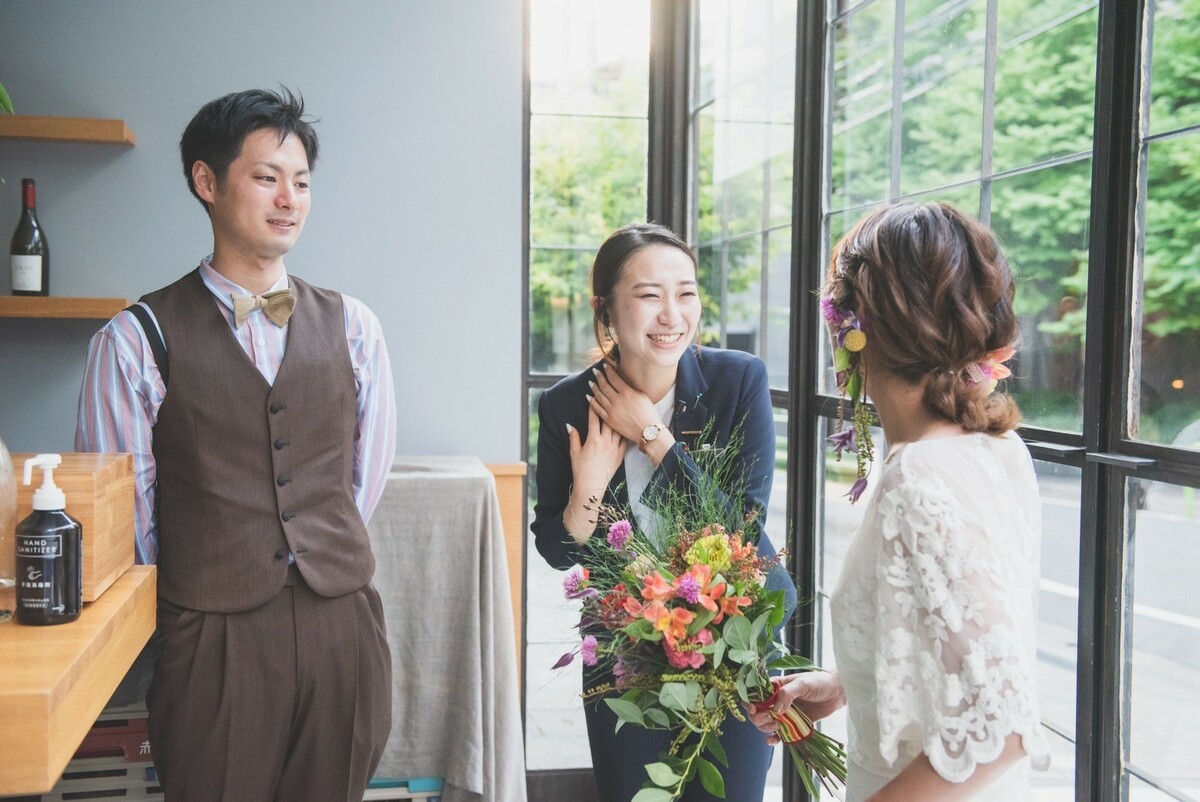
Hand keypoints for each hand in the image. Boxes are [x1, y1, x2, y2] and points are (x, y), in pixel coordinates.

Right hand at [563, 405, 626, 541]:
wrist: (591, 486)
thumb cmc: (580, 470)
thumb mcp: (574, 452)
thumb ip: (573, 437)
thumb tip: (569, 425)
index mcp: (593, 439)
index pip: (594, 418)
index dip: (593, 405)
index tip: (593, 395)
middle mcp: (605, 441)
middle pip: (608, 419)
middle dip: (608, 406)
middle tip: (609, 396)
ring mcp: (614, 448)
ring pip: (619, 427)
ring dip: (619, 417)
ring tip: (621, 407)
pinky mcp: (620, 455)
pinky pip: (625, 439)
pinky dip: (626, 431)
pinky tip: (629, 424)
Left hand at [586, 364, 661, 443]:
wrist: (647, 431)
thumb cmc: (648, 413)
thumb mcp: (642, 396)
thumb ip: (631, 389)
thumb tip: (622, 383)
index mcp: (627, 392)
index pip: (614, 378)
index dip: (608, 371)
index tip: (604, 366)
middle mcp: (618, 400)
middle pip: (604, 385)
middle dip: (599, 377)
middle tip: (594, 372)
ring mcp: (612, 410)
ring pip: (599, 396)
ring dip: (594, 388)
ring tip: (590, 382)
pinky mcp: (609, 419)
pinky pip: (597, 409)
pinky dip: (592, 402)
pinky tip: (588, 397)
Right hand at [746, 672, 844, 744]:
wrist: (837, 693)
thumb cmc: (819, 682)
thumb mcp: (802, 684)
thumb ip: (787, 694)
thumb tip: (776, 710)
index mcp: (775, 687)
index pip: (755, 694)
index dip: (749, 702)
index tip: (753, 709)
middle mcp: (776, 700)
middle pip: (757, 712)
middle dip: (758, 717)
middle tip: (769, 717)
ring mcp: (784, 714)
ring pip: (765, 724)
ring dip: (766, 727)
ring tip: (778, 726)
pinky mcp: (793, 725)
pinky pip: (779, 734)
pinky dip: (774, 739)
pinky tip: (772, 741)